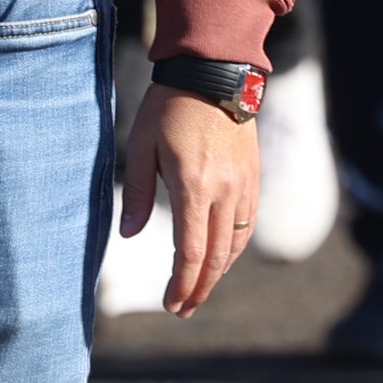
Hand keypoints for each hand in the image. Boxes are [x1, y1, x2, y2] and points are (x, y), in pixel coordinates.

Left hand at [120, 86, 259, 317]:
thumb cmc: (170, 107)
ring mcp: (243, 185)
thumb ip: (137, 193)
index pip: (192, 251)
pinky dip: (234, 248)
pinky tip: (221, 257)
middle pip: (217, 257)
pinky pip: (247, 224)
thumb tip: (130, 235)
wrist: (214, 72)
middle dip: (199, 288)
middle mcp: (224, 191)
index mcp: (193, 185)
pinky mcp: (253, 177)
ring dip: (218, 273)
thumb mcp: (142, 146)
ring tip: (199, 290)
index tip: (171, 304)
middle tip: (183, 310)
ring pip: (236, 244)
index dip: (182, 283)